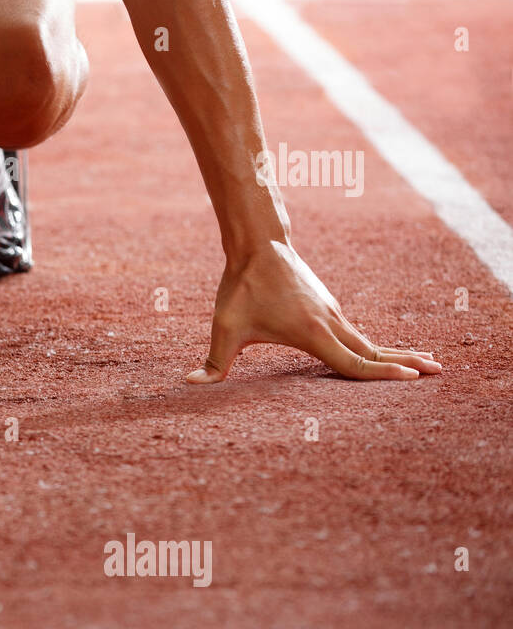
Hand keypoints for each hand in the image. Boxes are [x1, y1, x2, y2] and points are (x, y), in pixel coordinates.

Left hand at [187, 241, 441, 383]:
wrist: (259, 245)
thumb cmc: (241, 288)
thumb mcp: (224, 327)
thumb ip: (213, 360)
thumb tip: (189, 384)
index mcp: (313, 332)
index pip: (354, 363)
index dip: (382, 376)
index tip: (412, 380)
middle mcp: (332, 322)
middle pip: (374, 351)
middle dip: (406, 364)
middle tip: (438, 373)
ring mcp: (333, 313)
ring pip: (369, 340)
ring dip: (396, 353)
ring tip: (424, 364)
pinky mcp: (328, 306)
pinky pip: (357, 333)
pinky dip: (376, 345)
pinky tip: (383, 352)